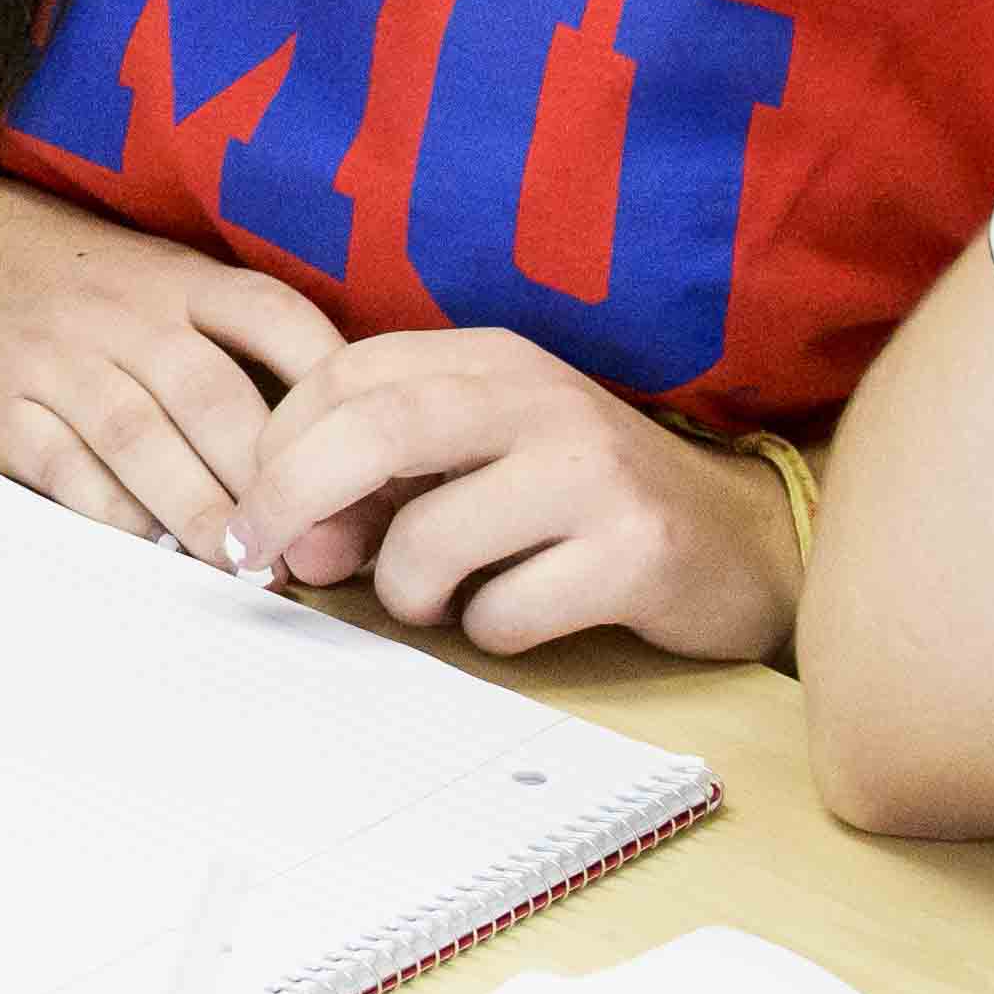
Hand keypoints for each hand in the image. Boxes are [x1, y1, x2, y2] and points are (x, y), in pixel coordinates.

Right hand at [0, 179, 339, 561]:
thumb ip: (234, 340)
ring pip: (141, 438)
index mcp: (179, 278)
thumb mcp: (161, 276)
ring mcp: (56, 358)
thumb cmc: (74, 281)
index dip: (330, 391)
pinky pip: (63, 468)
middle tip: (313, 550)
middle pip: (211, 397)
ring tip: (244, 569)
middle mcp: (122, 313)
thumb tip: (333, 438)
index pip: (275, 319)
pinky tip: (151, 552)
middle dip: (268, 480)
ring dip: (198, 511)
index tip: (368, 461)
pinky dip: (111, 515)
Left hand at [223, 333, 802, 659]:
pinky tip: (524, 614)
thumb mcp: (482, 453)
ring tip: (441, 599)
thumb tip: (290, 538)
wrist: (739, 539)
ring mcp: (592, 474)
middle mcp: (540, 399)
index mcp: (491, 360)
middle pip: (373, 430)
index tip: (255, 518)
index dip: (277, 448)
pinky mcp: (635, 553)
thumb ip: (384, 475)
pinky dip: (487, 632)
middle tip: (270, 564)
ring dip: (405, 592)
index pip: (344, 374)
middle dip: (292, 501)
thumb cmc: (579, 500)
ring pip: (431, 539)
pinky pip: (505, 613)